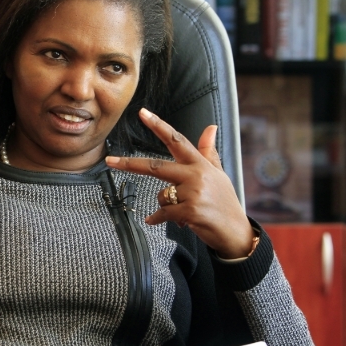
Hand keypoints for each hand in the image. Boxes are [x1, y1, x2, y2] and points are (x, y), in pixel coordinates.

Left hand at [105, 108, 254, 258]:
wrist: (235, 232)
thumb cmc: (224, 202)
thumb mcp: (218, 174)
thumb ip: (208, 151)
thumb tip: (210, 127)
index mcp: (200, 164)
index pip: (176, 140)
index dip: (158, 125)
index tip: (142, 113)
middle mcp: (196, 175)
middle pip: (155, 166)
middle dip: (130, 164)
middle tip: (109, 160)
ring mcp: (193, 193)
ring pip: (160, 195)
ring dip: (165, 205)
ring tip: (183, 211)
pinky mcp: (189, 211)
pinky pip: (162, 213)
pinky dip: (158, 218)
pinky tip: (166, 221)